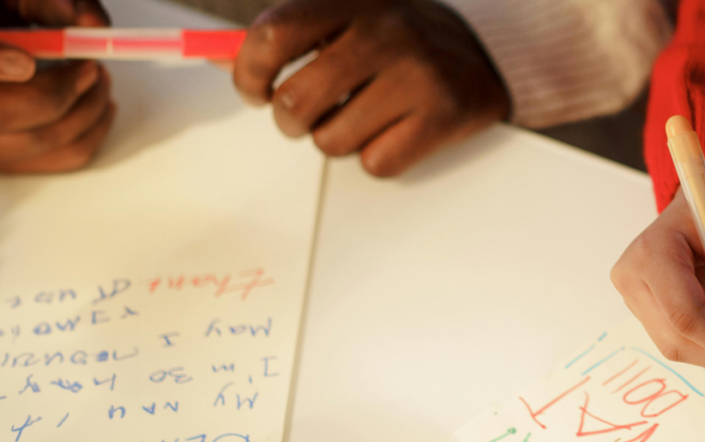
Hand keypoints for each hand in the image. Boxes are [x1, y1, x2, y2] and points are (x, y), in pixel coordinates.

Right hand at [0, 0, 114, 171]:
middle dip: (56, 93)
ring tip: (97, 81)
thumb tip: (89, 22)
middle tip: (90, 67)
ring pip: (26, 143)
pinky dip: (86, 135)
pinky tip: (95, 108)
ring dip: (80, 114)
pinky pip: (47, 161)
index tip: (23, 62)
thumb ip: (46, 3)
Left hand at [234, 0, 509, 176]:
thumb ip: (290, 35)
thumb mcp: (348, 17)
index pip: (271, 37)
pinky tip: (394, 132)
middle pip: (297, 100)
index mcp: (352, 2)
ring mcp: (416, 76)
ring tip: (358, 119)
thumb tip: (217, 58)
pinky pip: (376, 162)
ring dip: (336, 140)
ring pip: (332, 140)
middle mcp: (383, 33)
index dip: (248, 74)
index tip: (254, 90)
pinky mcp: (442, 117)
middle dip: (290, 120)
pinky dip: (377, 157)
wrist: (486, 50)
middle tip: (303, 116)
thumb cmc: (401, 39)